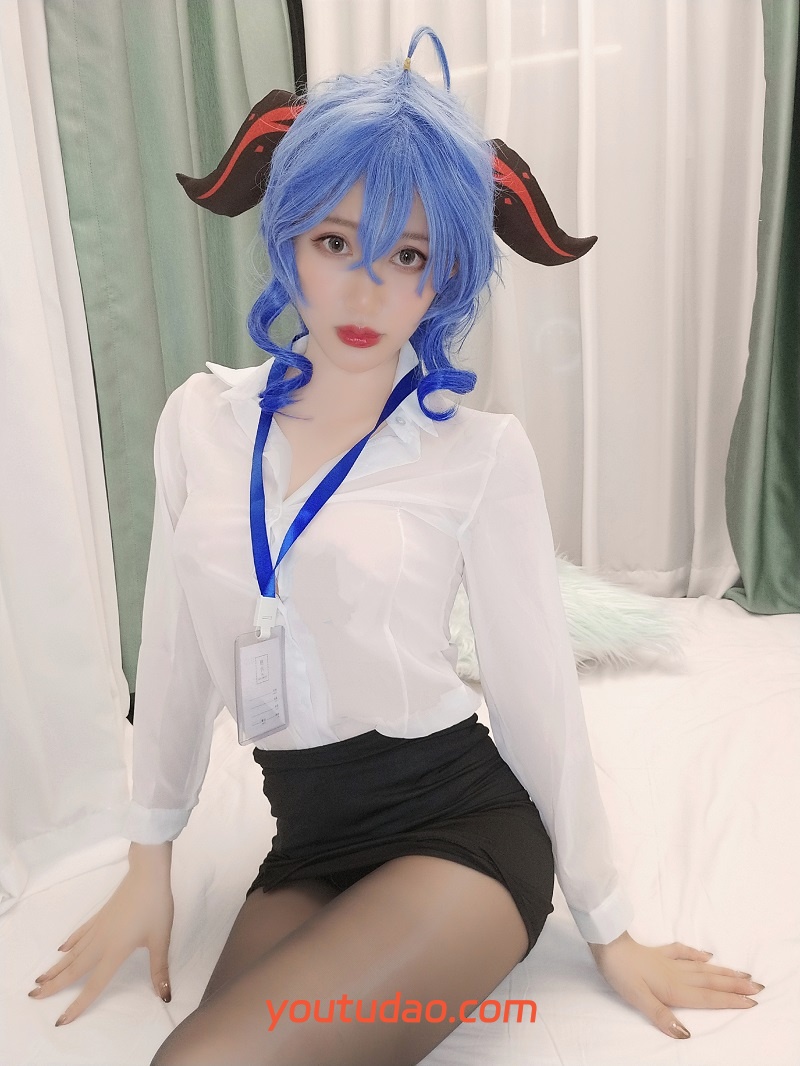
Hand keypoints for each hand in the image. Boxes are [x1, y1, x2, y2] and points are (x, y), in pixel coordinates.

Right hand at [27, 843, 174, 1025]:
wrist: (148, 875)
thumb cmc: (156, 907)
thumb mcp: (161, 940)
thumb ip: (160, 969)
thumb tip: (164, 995)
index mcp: (114, 952)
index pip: (94, 985)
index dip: (78, 1004)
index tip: (61, 1020)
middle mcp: (101, 942)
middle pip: (73, 969)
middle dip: (53, 984)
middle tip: (33, 996)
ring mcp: (98, 927)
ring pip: (72, 952)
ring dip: (56, 967)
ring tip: (39, 978)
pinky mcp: (100, 915)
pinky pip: (80, 934)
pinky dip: (69, 943)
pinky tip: (61, 949)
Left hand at [588, 931, 763, 1038]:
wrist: (606, 942)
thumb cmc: (621, 973)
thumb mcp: (638, 998)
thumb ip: (661, 1016)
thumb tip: (685, 1034)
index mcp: (673, 988)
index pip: (707, 998)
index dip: (729, 1001)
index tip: (752, 1002)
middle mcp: (676, 974)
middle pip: (711, 982)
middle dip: (735, 986)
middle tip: (759, 987)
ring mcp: (668, 961)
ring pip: (702, 968)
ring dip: (723, 972)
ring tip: (743, 973)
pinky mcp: (658, 952)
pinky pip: (683, 952)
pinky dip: (697, 954)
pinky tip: (707, 955)